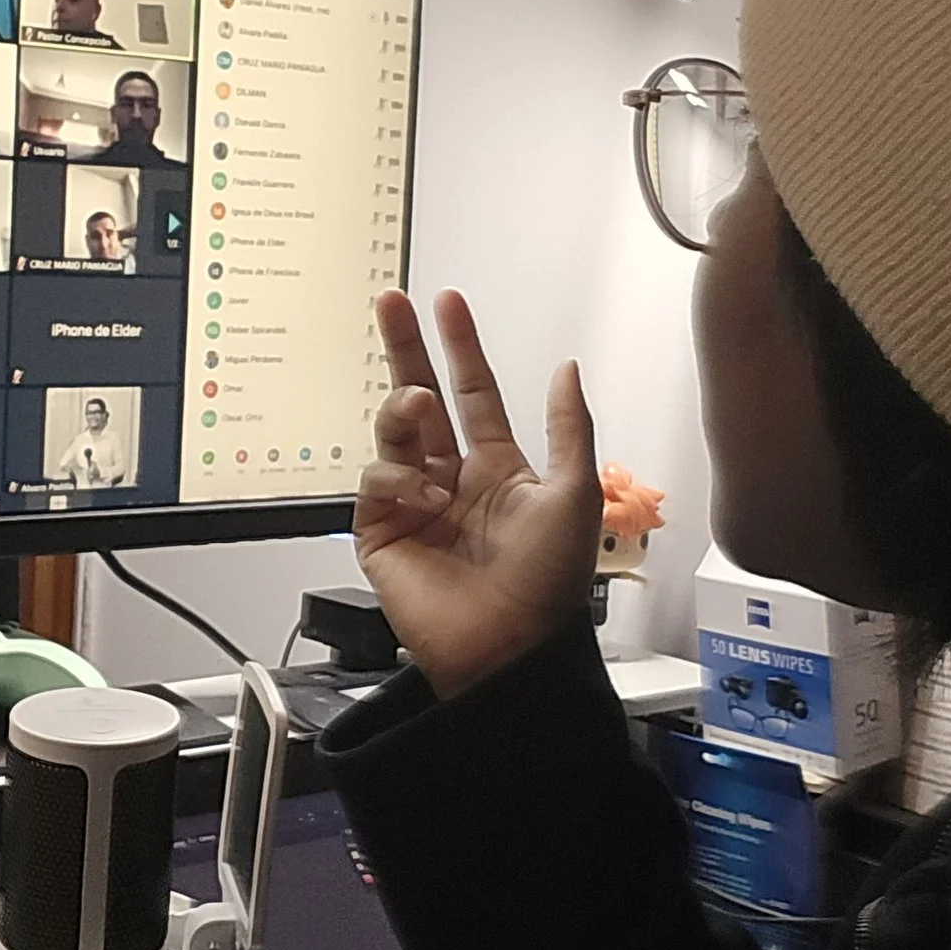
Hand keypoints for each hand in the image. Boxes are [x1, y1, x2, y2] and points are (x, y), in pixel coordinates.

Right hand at [355, 290, 600, 697]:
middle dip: (405, 348)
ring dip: (403, 408)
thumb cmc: (548, 583)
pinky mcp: (382, 533)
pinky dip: (396, 476)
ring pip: (394, 433)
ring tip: (418, 403)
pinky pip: (375, 481)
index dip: (461, 348)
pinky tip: (423, 494)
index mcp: (497, 470)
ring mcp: (414, 505)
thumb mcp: (575, 493)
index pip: (473, 395)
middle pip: (419, 399)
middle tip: (391, 302)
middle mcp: (452, 482)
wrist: (510, 647)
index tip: (448, 304)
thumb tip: (567, 369)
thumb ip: (569, 426)